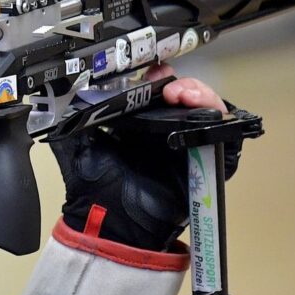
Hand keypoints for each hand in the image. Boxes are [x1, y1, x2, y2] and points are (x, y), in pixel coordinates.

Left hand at [49, 64, 228, 251]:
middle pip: (189, 99)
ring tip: (185, 96)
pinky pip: (226, 144)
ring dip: (203, 98)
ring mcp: (187, 150)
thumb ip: (72, 118)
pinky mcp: (205, 169)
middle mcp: (166, 135)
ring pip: (210, 114)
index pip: (159, 92)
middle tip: (170, 85)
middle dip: (184, 84)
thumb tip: (68, 91)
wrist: (106, 225)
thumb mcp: (77, 145)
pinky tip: (206, 115)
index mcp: (139, 127)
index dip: (160, 78)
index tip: (153, 70)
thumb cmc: (93, 190)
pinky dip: (224, 125)